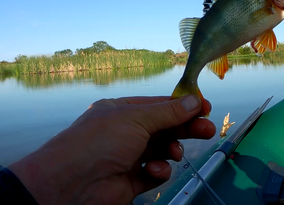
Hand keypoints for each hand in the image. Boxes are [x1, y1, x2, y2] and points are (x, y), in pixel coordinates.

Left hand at [9, 95, 215, 204]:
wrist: (71, 185)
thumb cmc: (100, 142)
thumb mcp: (136, 119)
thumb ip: (168, 112)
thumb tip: (194, 101)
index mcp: (121, 111)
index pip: (158, 106)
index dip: (182, 106)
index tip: (205, 107)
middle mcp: (124, 132)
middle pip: (164, 128)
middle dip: (185, 128)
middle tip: (207, 130)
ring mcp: (127, 157)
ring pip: (161, 150)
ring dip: (171, 151)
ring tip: (175, 154)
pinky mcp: (130, 180)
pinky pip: (153, 172)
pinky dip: (158, 171)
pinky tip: (154, 170)